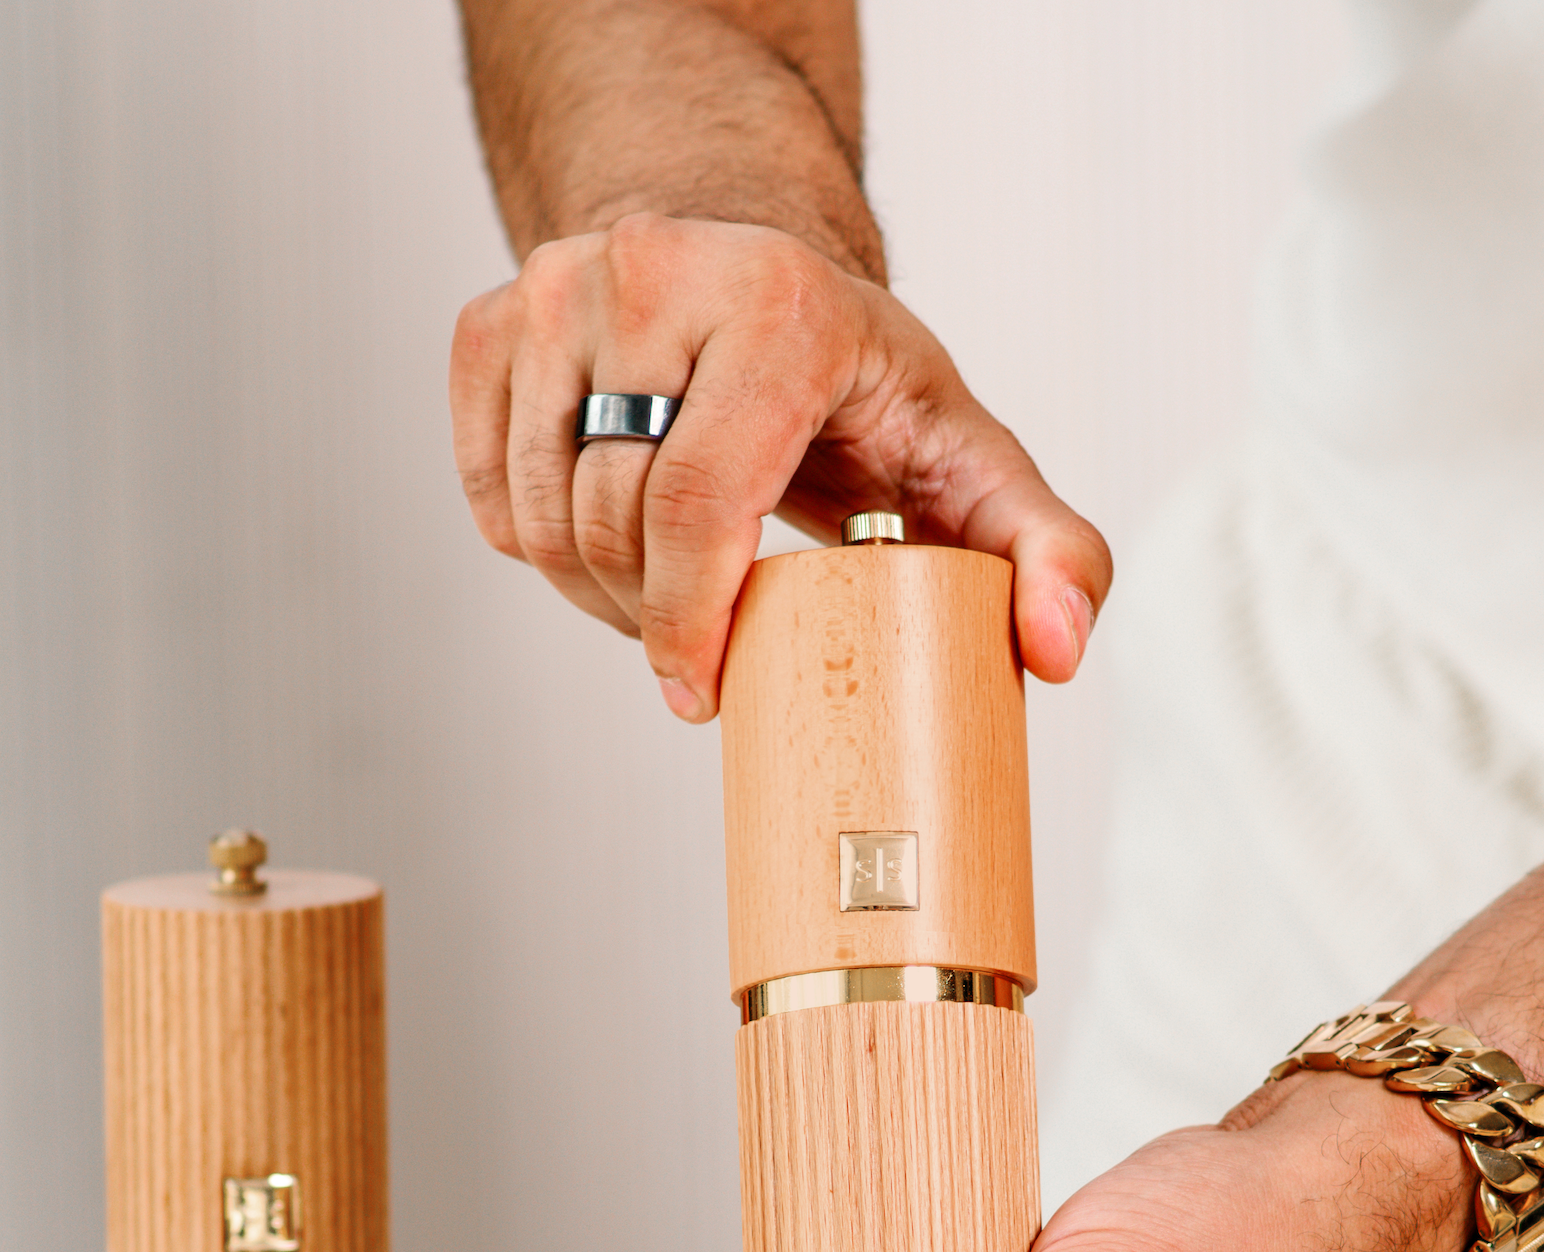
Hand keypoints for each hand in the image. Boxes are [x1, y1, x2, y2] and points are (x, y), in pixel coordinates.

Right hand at [450, 214, 1111, 720]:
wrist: (749, 264)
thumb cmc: (856, 379)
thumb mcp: (972, 458)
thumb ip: (1050, 557)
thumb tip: (1053, 654)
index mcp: (774, 307)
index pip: (699, 505)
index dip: (692, 627)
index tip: (700, 694)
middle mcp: (652, 273)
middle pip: (612, 523)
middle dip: (650, 621)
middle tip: (696, 648)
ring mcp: (555, 290)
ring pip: (540, 520)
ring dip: (592, 595)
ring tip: (658, 597)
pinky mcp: (490, 322)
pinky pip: (491, 496)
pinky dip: (532, 548)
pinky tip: (600, 540)